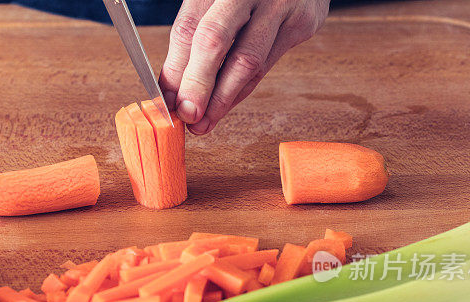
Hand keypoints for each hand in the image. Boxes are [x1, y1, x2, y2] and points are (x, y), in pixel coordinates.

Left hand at [160, 0, 328, 134]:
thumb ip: (191, 36)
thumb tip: (172, 90)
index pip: (189, 29)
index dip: (176, 70)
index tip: (168, 102)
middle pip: (215, 41)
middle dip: (198, 86)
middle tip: (188, 116)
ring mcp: (280, 4)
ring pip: (247, 62)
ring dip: (222, 99)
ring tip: (204, 122)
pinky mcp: (301, 24)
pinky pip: (266, 66)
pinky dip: (243, 89)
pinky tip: (227, 103)